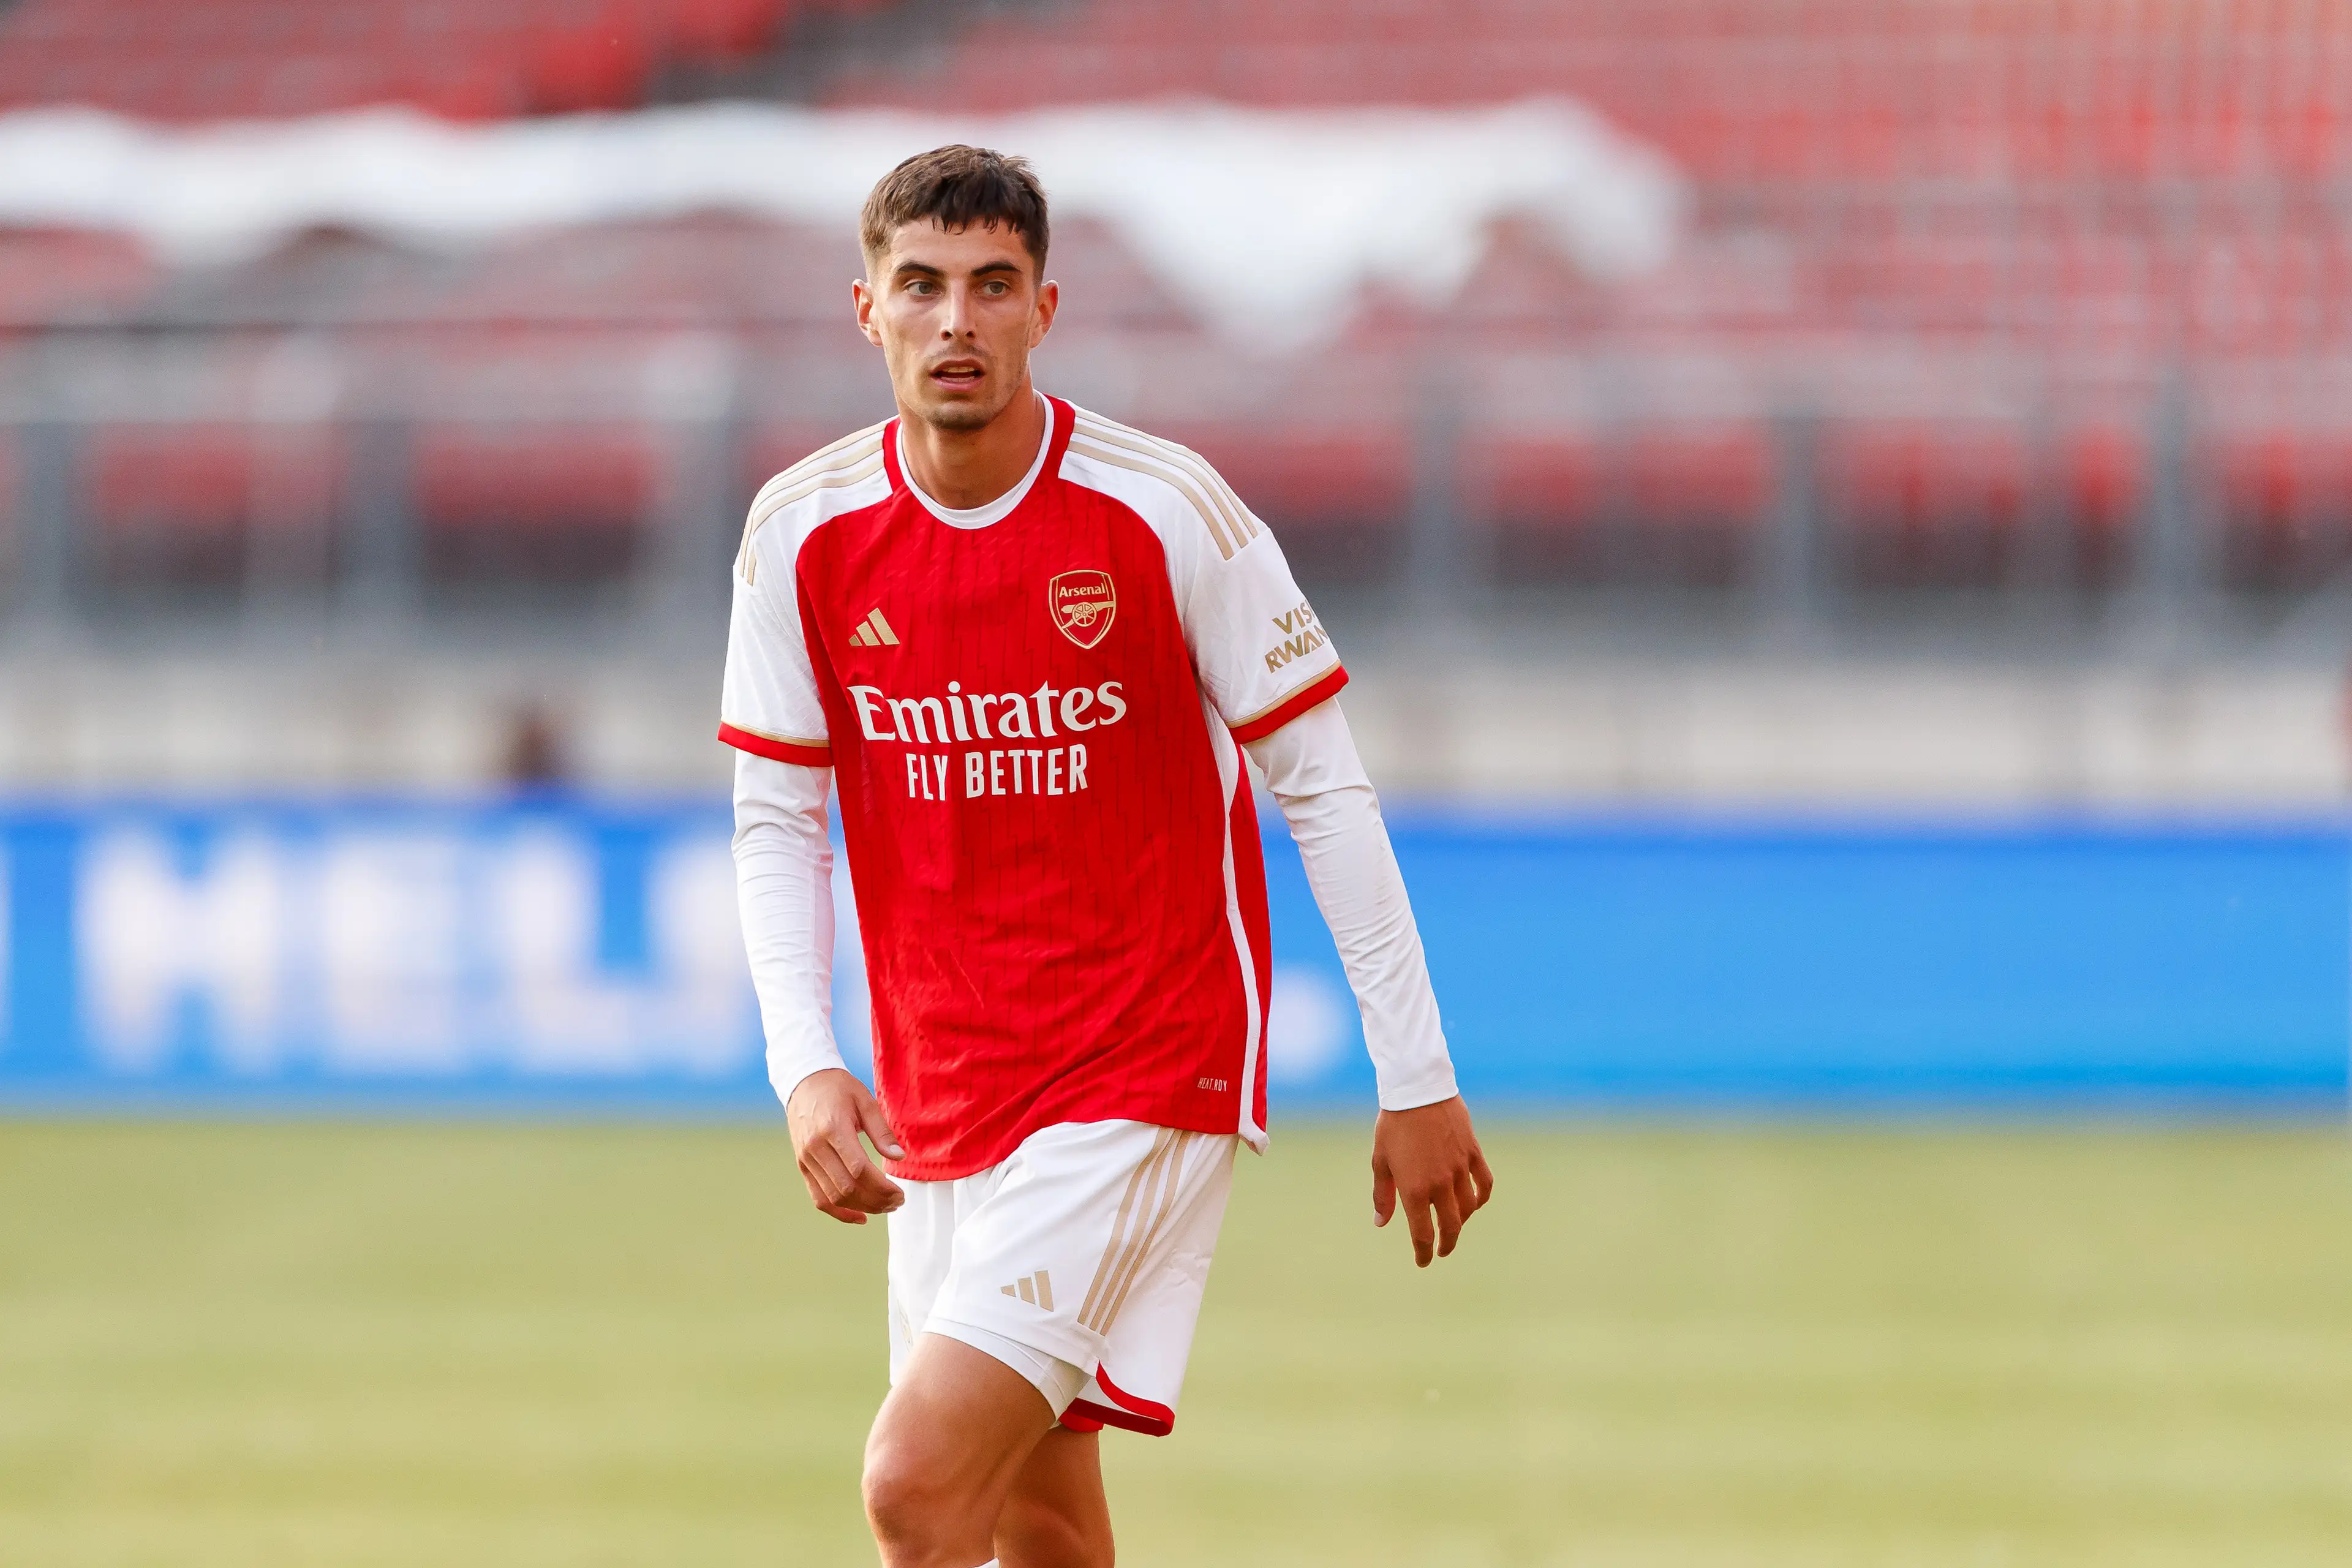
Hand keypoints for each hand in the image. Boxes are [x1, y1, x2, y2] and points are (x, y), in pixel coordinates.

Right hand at [785, 1068, 905, 1224]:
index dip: (882, 1187)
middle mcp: (815, 1148)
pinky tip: (860, 1216)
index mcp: (833, 1129)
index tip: (900, 1192)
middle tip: (897, 1202)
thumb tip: (899, 1157)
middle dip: (876, 1201)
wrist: (804, 1082)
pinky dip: (839, 1212)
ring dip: (862, 1207)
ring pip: (834, 1197)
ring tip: (885, 1207)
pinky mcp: (803, 1166)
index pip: (859, 1169)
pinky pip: (818, 1198)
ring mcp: (806, 1160)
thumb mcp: (865, 1101)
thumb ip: (881, 1131)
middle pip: (847, 1187)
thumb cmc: (838, 1088)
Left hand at [1371, 1095, 1493, 1266]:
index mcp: (1414, 1189)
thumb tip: (1381, 1223)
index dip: (1423, 1252)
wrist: (1417, 1090)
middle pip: (1450, 1226)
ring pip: (1469, 1208)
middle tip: (1441, 1251)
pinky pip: (1484, 1183)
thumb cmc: (1393, 1125)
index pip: (1423, 1233)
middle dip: (1446, 1244)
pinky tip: (1476, 1203)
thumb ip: (1383, 1195)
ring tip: (1454, 1225)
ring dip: (1463, 1222)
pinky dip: (1481, 1198)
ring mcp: (1459, 1169)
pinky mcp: (1472, 1153)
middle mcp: (1439, 1184)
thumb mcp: (1380, 1161)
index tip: (1423, 1262)